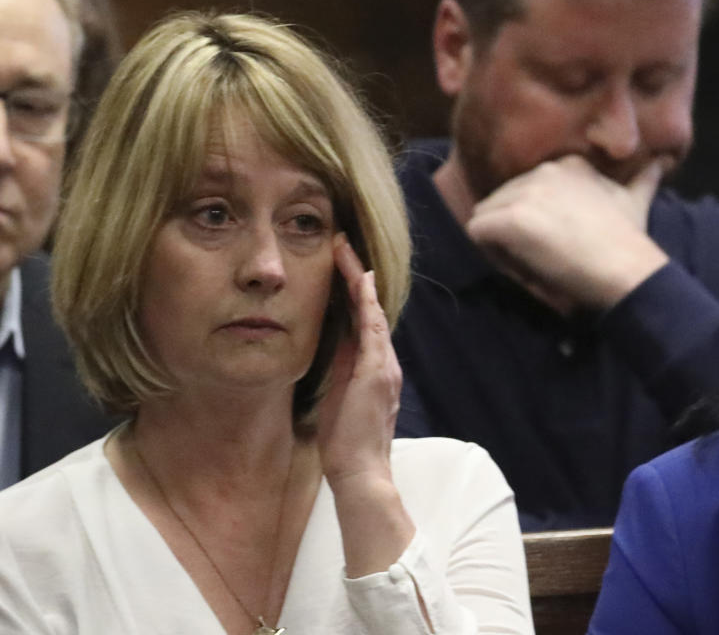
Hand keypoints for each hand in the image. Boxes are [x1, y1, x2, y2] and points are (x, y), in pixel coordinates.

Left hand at [315, 234, 400, 486]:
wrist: (361, 473)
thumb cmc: (346, 443)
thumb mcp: (338, 398)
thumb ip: (341, 370)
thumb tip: (334, 344)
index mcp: (373, 369)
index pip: (361, 320)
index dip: (351, 292)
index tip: (338, 266)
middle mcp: (385, 362)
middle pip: (368, 308)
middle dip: (355, 275)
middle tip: (340, 244)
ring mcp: (384, 366)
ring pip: (371, 311)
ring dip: (357, 279)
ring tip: (343, 250)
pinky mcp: (377, 373)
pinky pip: (372, 329)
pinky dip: (366, 303)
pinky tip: (359, 280)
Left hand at [466, 155, 669, 312]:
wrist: (627, 269)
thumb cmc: (630, 242)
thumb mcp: (635, 200)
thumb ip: (641, 180)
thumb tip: (661, 163)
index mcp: (567, 165)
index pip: (524, 190)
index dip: (530, 219)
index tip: (553, 241)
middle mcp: (542, 171)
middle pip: (501, 202)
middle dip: (509, 229)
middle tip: (538, 256)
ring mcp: (524, 194)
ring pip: (486, 217)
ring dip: (499, 242)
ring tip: (532, 262)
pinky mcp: (509, 219)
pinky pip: (477, 234)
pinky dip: (491, 254)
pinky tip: (520, 266)